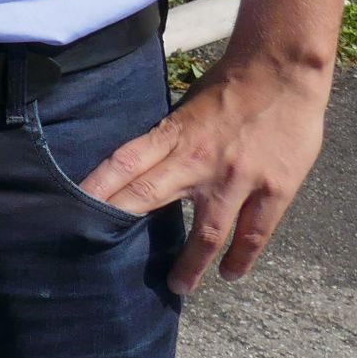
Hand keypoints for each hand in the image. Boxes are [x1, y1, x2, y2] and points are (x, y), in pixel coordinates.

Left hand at [78, 51, 332, 292]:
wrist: (283, 70)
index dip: (97, 188)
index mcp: (172, 134)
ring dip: (191, 265)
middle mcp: (199, 160)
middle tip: (106, 261)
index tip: (73, 212)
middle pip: (150, 197)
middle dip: (125, 229)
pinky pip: (254, 234)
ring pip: (207, 233)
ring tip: (179, 287)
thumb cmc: (230, 88)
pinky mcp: (275, 189)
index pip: (123, 162)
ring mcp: (238, 178)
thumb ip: (166, 142)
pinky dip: (241, 258)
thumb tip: (138, 171)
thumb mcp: (186, 108)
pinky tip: (231, 274)